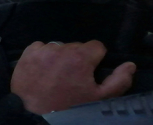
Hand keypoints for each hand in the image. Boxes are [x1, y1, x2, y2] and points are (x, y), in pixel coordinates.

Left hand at [10, 40, 135, 114]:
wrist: (34, 112)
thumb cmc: (69, 106)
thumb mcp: (99, 98)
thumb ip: (118, 81)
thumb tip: (129, 65)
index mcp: (80, 57)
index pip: (96, 46)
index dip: (95, 59)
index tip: (90, 71)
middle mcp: (61, 48)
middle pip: (76, 46)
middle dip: (77, 58)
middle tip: (72, 76)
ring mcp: (43, 49)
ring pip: (58, 46)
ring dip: (60, 57)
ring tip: (56, 75)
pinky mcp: (28, 52)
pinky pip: (40, 47)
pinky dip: (43, 55)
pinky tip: (43, 70)